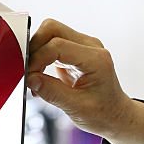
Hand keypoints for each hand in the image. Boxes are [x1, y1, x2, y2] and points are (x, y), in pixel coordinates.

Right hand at [26, 19, 143, 143]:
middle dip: (34, 47)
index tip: (28, 76)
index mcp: (96, 59)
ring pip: (51, 33)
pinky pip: (53, 43)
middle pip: (52, 29)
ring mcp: (84, 46)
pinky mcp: (76, 51)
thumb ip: (52, 92)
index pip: (57, 45)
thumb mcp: (77, 108)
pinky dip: (42, 57)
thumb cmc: (103, 113)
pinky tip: (41, 77)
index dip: (37, 59)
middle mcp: (91, 47)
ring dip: (37, 52)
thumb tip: (30, 79)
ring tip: (35, 77)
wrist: (115, 115)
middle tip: (28, 71)